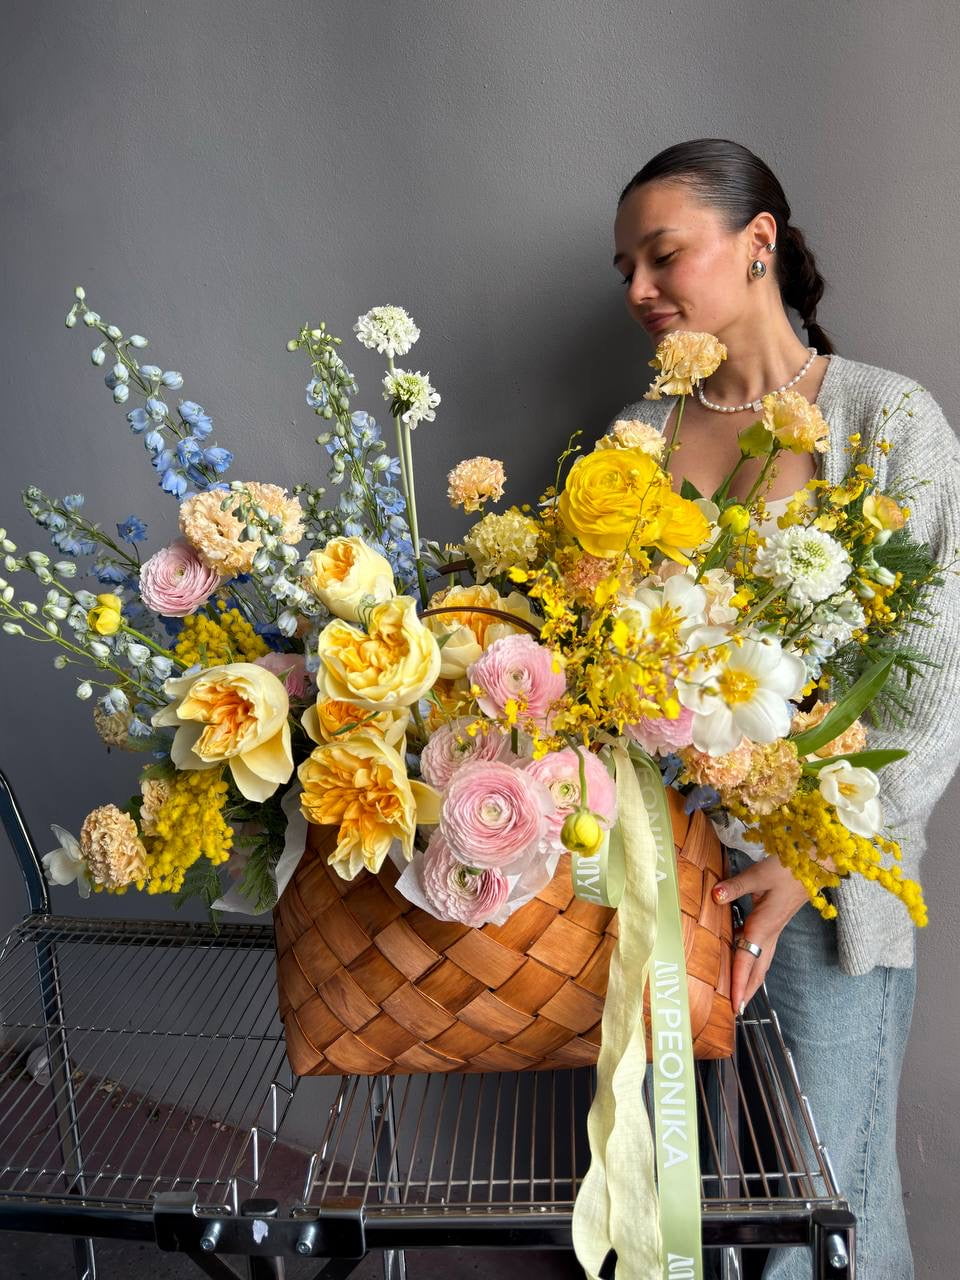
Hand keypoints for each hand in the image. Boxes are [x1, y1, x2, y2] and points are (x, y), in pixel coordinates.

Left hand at [712, 858, 811, 1013]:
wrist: (816, 864)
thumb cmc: (789, 868)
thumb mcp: (759, 874)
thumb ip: (735, 886)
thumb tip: (715, 896)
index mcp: (764, 926)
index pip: (748, 961)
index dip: (739, 984)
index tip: (735, 1006)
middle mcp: (770, 934)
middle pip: (757, 970)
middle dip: (746, 991)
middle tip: (735, 1011)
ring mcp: (774, 930)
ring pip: (761, 963)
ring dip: (750, 981)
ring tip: (738, 996)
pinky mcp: (774, 923)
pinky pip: (761, 950)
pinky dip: (751, 963)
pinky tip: (741, 961)